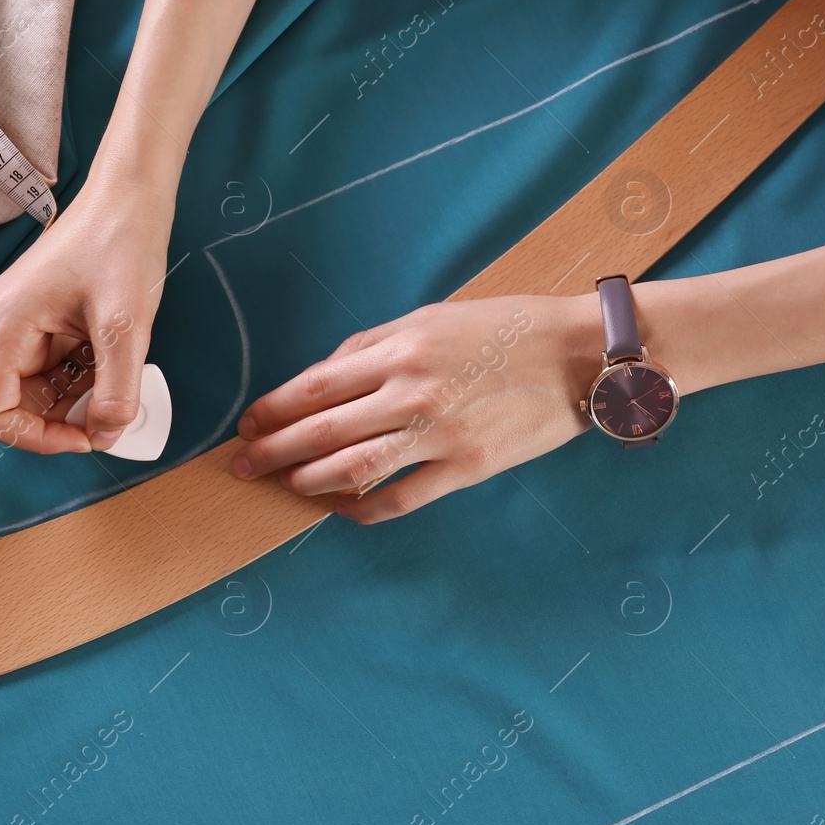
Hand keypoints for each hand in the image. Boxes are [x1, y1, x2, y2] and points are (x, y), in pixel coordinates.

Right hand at [0, 172, 169, 453]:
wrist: (131, 195)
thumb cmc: (122, 244)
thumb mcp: (126, 326)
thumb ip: (117, 389)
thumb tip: (106, 437)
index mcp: (5, 325)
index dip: (35, 438)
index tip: (85, 437)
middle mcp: (1, 326)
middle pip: (17, 404)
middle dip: (65, 418)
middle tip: (114, 413)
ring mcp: (21, 322)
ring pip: (41, 389)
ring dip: (80, 397)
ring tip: (120, 377)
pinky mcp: (42, 319)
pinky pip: (57, 367)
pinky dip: (86, 377)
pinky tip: (115, 360)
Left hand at [230, 293, 606, 522]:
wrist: (580, 356)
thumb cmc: (508, 327)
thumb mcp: (435, 315)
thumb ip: (376, 344)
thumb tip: (327, 375)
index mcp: (402, 347)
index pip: (316, 386)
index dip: (273, 410)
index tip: (248, 424)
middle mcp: (413, 391)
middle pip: (322, 431)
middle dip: (273, 450)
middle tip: (243, 464)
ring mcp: (439, 434)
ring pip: (352, 469)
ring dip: (307, 481)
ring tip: (284, 484)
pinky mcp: (467, 467)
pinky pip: (400, 499)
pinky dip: (363, 509)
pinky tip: (342, 509)